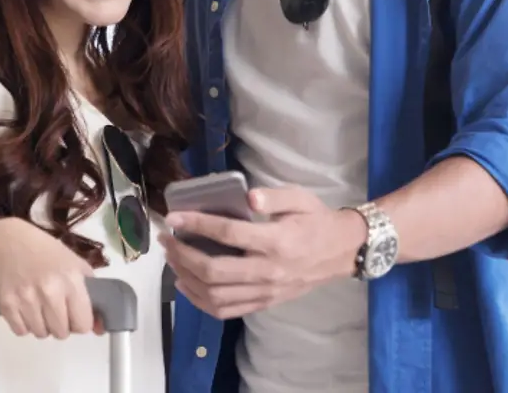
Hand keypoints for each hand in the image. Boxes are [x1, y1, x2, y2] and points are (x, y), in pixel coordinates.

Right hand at [0, 218, 103, 339]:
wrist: (2, 239)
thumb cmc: (40, 249)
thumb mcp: (71, 261)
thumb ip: (89, 293)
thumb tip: (100, 328)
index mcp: (70, 278)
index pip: (83, 324)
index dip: (79, 322)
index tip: (73, 314)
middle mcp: (50, 291)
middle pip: (62, 333)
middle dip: (59, 324)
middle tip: (52, 308)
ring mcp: (26, 299)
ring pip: (41, 333)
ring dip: (40, 324)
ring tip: (36, 305)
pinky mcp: (6, 305)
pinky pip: (21, 331)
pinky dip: (23, 324)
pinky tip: (22, 306)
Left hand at [159, 187, 367, 319]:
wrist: (341, 252)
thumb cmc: (316, 221)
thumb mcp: (300, 198)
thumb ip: (274, 196)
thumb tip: (248, 196)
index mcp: (276, 241)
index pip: (228, 234)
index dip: (196, 224)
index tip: (174, 217)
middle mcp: (268, 271)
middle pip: (214, 271)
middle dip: (182, 255)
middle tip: (167, 239)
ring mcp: (266, 292)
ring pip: (216, 295)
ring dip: (187, 279)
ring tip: (172, 260)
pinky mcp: (265, 303)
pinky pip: (227, 310)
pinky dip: (201, 302)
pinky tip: (187, 286)